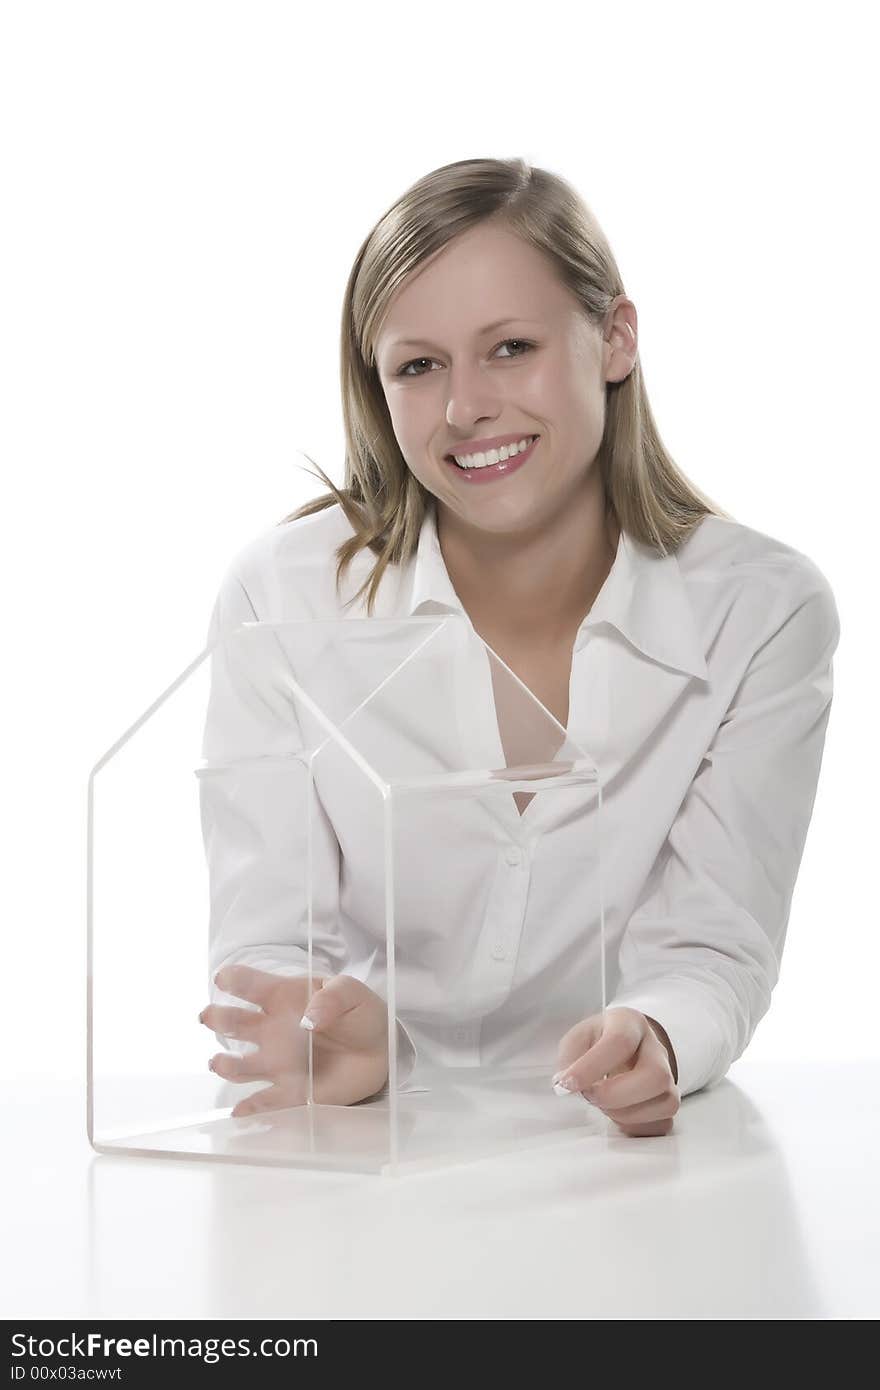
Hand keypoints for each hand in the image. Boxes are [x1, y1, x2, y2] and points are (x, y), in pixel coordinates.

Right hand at [199, 964, 388, 1116]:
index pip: (250, 985)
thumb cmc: (359, 1013)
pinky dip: (251, 1107)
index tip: (224, 980)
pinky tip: (242, 1110)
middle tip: (210, 1017)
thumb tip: (310, 1018)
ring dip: (227, 1064)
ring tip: (222, 1063)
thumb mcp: (352, 992)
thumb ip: (333, 997)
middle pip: (234, 1023)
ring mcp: (277, 1061)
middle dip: (218, 1019)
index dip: (234, 980)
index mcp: (283, 997)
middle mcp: (271, 1029)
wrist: (380, 1049)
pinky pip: (265, 1101)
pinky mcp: (291, 1091)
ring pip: (240, 1065)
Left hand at [552, 1007, 679, 1136]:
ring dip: (624, 1113)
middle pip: (655, 1076)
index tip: (566, 1084)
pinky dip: (635, 1126)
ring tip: (603, 1103)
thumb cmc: (599, 1041)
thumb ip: (569, 1058)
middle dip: (615, 1095)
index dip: (591, 1067)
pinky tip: (618, 1113)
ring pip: (664, 1103)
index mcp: (630, 1023)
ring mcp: (670, 1077)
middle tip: (589, 1095)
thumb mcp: (578, 1037)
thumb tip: (566, 1085)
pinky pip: (662, 1124)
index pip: (620, 1042)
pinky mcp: (671, 1102)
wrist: (625, 1046)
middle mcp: (656, 1049)